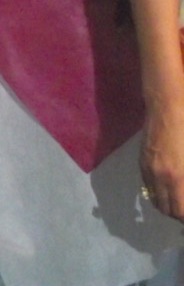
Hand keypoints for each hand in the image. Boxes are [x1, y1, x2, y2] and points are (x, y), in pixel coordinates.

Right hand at [142, 105, 183, 219]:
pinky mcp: (143, 162)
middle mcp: (161, 178)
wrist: (168, 108)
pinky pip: (148, 187)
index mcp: (179, 178)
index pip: (180, 212)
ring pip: (156, 200)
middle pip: (168, 210)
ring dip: (168, 206)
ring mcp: (149, 170)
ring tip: (179, 202)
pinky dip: (158, 193)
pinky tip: (168, 188)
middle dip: (179, 214)